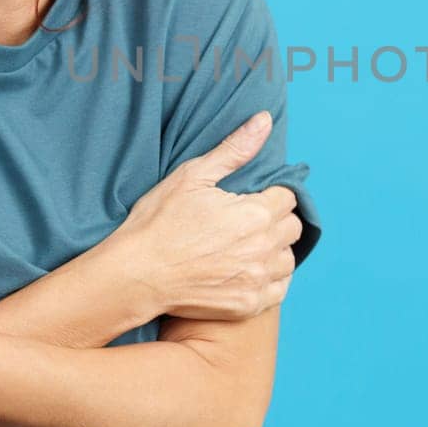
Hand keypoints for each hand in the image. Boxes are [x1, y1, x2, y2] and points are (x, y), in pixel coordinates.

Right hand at [110, 110, 303, 320]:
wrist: (135, 275)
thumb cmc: (158, 222)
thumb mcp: (193, 176)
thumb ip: (234, 150)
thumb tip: (264, 121)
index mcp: (255, 214)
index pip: (287, 197)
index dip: (270, 194)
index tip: (250, 198)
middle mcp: (263, 249)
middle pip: (292, 227)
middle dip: (274, 219)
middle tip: (246, 220)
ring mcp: (256, 280)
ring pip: (288, 259)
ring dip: (275, 249)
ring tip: (247, 245)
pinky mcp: (247, 305)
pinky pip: (279, 289)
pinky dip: (270, 279)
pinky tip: (248, 270)